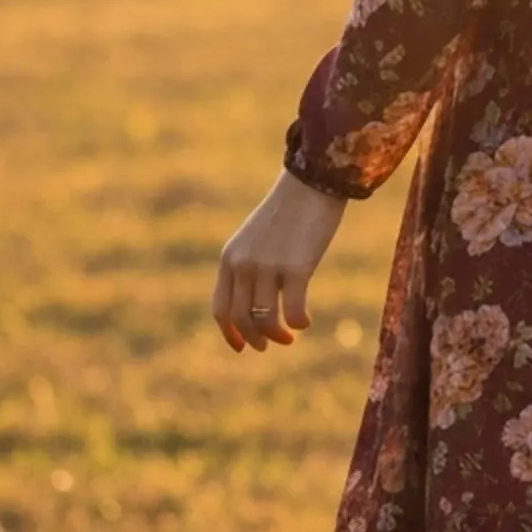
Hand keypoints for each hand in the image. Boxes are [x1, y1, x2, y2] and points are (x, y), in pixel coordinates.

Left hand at [213, 170, 346, 352]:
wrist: (310, 184)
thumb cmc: (287, 213)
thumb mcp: (255, 240)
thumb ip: (249, 267)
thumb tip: (255, 306)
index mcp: (230, 258)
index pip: (221, 308)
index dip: (230, 333)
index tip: (243, 347)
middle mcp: (244, 264)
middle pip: (241, 318)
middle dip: (255, 339)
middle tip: (270, 346)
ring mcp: (268, 266)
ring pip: (264, 319)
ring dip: (276, 336)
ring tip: (289, 338)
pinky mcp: (296, 268)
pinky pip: (291, 311)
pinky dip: (297, 323)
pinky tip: (305, 322)